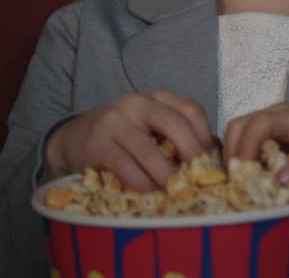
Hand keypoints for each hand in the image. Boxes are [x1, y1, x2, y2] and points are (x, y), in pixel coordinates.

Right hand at [44, 90, 213, 191]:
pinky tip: (150, 191)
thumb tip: (214, 159)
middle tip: (199, 175)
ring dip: (166, 173)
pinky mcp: (97, 145)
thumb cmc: (124, 135)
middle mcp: (137, 104)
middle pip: (174, 123)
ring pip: (149, 149)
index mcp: (157, 97)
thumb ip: (177, 136)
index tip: (211, 159)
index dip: (205, 135)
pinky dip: (141, 181)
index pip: (191, 110)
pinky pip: (125, 166)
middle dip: (192, 151)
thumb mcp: (151, 126)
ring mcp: (115, 122)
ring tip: (176, 189)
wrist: (74, 138)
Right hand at [224, 103, 288, 183]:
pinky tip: (250, 174)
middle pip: (240, 125)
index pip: (259, 124)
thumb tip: (280, 179)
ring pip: (239, 130)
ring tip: (243, 180)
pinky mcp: (273, 130)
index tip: (242, 173)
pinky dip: (241, 155)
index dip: (245, 147)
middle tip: (237, 182)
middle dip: (232, 153)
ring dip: (234, 154)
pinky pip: (247, 138)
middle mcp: (280, 114)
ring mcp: (274, 119)